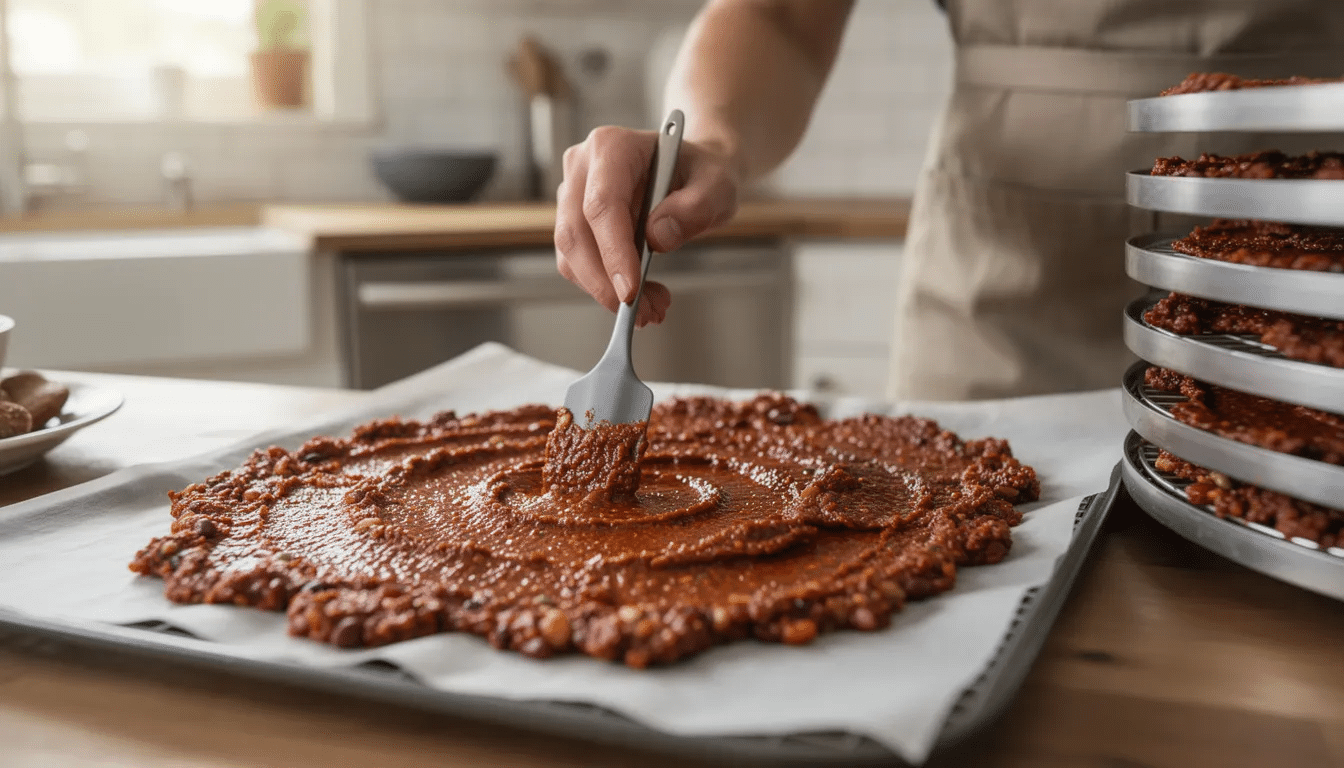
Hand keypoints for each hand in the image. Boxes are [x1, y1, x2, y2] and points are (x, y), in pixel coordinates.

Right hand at [554, 125, 739, 326]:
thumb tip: (657, 237)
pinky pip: (578, 264)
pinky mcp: (575, 223)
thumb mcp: (718, 185)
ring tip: (651, 307)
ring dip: (605, 291)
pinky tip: (640, 295)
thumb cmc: (702, 173)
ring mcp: (573, 195)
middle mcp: (583, 167)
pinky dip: (605, 288)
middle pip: (575, 234)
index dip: (613, 251)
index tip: (630, 291)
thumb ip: (695, 207)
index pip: (603, 205)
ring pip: (571, 255)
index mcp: (613, 147)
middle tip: (643, 311)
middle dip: (605, 283)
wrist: (694, 174)